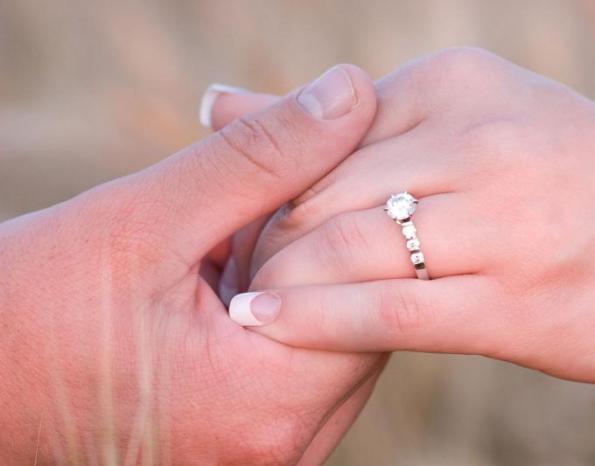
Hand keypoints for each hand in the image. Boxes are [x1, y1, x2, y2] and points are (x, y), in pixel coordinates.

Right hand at [0, 65, 383, 464]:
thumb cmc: (32, 314)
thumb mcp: (145, 221)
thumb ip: (261, 157)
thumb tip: (350, 94)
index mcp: (267, 405)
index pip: (373, 290)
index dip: (346, 212)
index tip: (303, 163)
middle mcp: (284, 446)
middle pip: (358, 314)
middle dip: (316, 239)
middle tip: (253, 201)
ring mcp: (272, 451)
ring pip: (331, 331)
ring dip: (293, 268)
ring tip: (224, 242)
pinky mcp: (254, 435)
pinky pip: (300, 356)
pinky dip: (277, 301)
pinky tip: (227, 273)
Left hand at [232, 48, 594, 385]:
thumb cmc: (560, 172)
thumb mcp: (458, 115)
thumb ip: (342, 120)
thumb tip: (216, 101)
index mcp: (452, 84)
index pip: (319, 139)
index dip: (266, 189)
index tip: (237, 226)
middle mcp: (478, 139)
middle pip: (323, 194)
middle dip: (264, 241)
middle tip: (224, 273)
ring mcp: (504, 221)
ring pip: (346, 249)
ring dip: (279, 282)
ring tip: (241, 305)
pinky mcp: (518, 301)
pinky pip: (388, 310)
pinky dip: (316, 321)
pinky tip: (267, 327)